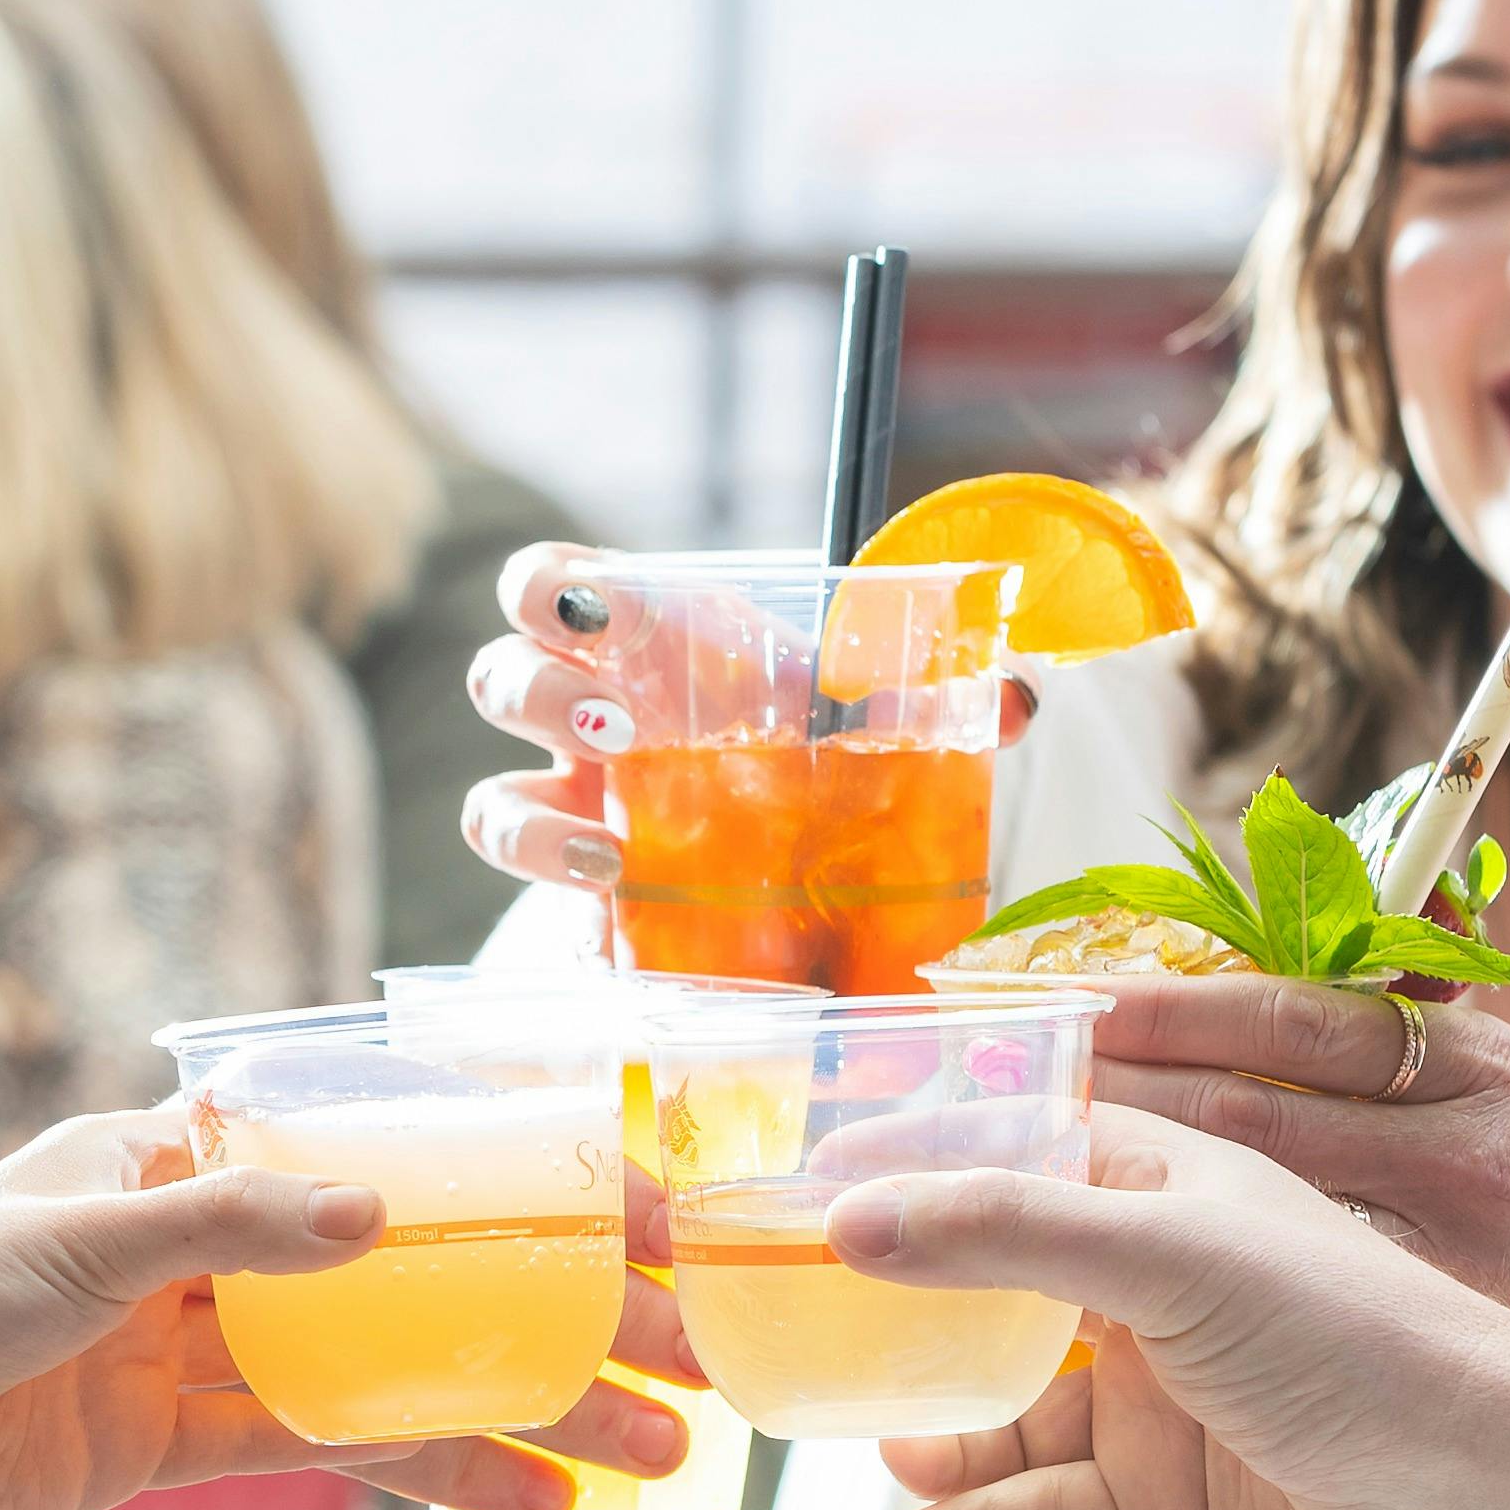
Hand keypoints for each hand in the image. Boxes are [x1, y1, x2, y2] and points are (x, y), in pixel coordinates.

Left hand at [0, 1106, 694, 1509]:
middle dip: (556, 1305)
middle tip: (688, 1345)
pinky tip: (538, 1498)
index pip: (387, 1143)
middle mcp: (215, 1237)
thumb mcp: (75, 1242)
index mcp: (188, 1148)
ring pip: (398, 1366)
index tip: (642, 1203)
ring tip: (651, 1441)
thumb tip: (385, 1220)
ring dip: (525, 1401)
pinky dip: (436, 1473)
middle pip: (419, 1264)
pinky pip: (336, 1452)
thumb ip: (230, 1230)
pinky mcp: (185, 1443)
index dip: (515, 1172)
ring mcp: (206, 1344)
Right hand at [457, 540, 1039, 897]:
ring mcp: (572, 824)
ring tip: (608, 853)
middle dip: (536, 694)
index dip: (548, 588)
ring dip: (530, 821)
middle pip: (501, 682)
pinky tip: (618, 912)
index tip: (590, 611)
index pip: (553, 589)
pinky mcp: (578, 919)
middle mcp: (587, 729)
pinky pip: (534, 921)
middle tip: (616, 727)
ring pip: (490, 805)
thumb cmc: (823, 784)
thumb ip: (932, 698)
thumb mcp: (874, 730)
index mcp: (644, 656)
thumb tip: (1019, 696)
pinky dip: (562, 912)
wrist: (818, 909)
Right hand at [822, 1112, 1509, 1509]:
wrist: (1488, 1500)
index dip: (906, 1166)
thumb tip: (851, 1219)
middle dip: (895, 1315)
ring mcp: (1153, 1408)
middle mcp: (1148, 1292)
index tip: (793, 1183)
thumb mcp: (1172, 1250)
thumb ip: (1006, 1232)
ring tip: (877, 1452)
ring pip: (1005, 1422)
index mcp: (1160, 1190)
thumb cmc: (1361, 1336)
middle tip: (790, 1331)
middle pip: (988, 1294)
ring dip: (934, 1440)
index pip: (1006, 1152)